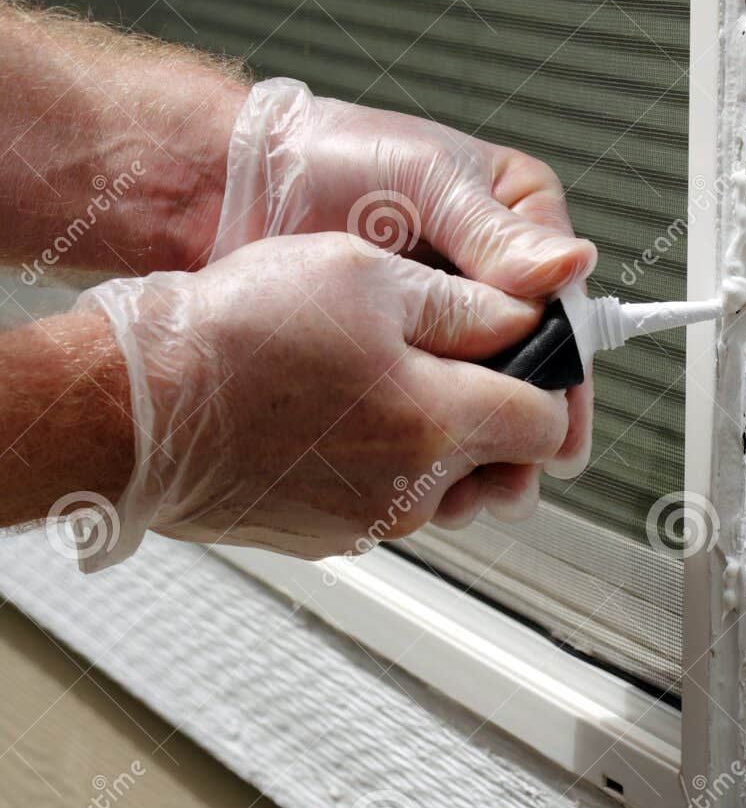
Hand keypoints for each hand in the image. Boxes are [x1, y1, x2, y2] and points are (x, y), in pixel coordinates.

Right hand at [78, 232, 570, 569]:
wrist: (135, 403)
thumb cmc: (237, 333)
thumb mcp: (366, 273)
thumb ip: (465, 302)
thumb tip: (525, 315)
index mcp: (438, 420)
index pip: (547, 424)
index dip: (547, 377)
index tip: (530, 350)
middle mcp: (412, 488)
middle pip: (503, 466)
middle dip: (496, 415)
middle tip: (455, 359)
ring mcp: (366, 521)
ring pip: (443, 486)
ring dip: (436, 440)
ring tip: (382, 377)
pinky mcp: (322, 535)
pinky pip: (384, 500)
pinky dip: (379, 462)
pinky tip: (334, 410)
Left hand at [208, 79, 597, 488]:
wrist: (239, 184)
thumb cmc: (332, 157)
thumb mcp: (424, 182)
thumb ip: (492, 232)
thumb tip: (571, 266)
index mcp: (515, 216)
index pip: (561, 300)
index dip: (564, 360)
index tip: (560, 409)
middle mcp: (489, 269)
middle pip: (531, 354)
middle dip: (529, 409)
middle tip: (528, 458)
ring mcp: (443, 313)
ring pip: (485, 385)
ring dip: (486, 431)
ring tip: (485, 475)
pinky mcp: (399, 348)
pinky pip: (433, 396)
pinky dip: (438, 430)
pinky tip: (438, 459)